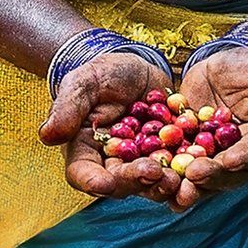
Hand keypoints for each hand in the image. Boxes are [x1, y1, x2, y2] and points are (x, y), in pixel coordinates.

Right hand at [38, 52, 181, 204]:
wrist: (136, 63)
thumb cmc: (103, 72)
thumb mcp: (84, 82)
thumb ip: (68, 107)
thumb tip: (47, 135)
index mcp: (87, 151)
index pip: (84, 174)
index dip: (94, 182)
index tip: (106, 182)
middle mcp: (114, 163)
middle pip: (121, 183)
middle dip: (137, 181)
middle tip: (154, 172)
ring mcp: (143, 161)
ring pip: (151, 183)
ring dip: (164, 183)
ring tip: (178, 175)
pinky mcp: (169, 153)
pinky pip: (178, 167)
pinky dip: (188, 170)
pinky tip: (200, 164)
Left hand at [172, 46, 247, 209]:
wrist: (226, 63)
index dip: (242, 159)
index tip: (228, 160)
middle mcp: (237, 158)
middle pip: (224, 175)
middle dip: (208, 178)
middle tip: (191, 177)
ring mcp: (210, 157)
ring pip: (199, 178)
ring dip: (183, 184)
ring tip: (169, 187)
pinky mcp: (185, 150)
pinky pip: (174, 164)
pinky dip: (161, 170)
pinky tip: (146, 173)